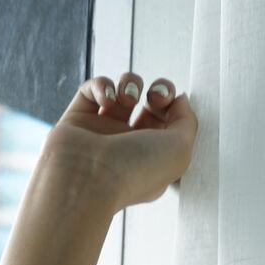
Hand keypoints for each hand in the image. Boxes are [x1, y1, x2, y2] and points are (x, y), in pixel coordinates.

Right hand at [43, 69, 197, 210]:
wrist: (87, 181)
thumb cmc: (134, 172)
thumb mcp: (181, 150)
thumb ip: (188, 120)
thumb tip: (179, 99)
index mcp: (153, 157)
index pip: (170, 120)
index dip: (174, 103)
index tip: (172, 102)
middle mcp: (128, 144)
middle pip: (151, 102)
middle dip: (159, 89)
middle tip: (154, 98)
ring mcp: (101, 132)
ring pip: (122, 89)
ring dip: (130, 83)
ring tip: (128, 98)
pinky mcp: (77, 120)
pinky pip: (91, 90)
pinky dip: (102, 86)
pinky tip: (107, 99)